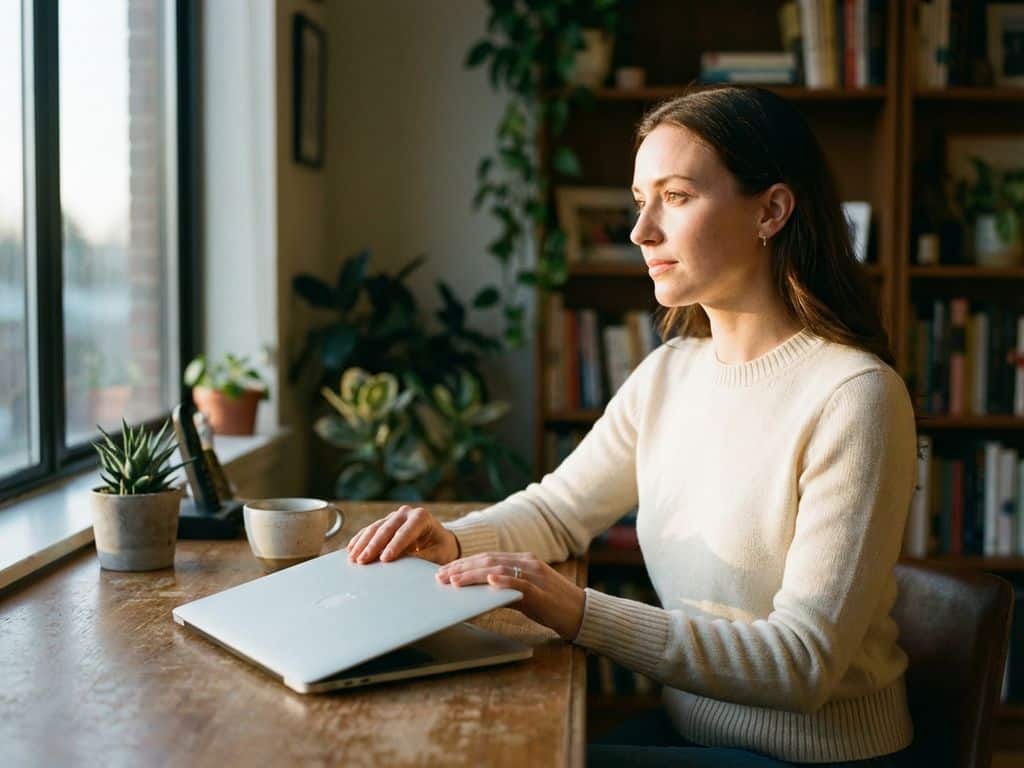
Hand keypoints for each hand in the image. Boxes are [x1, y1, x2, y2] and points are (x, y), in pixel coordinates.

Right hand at [347, 505, 460, 565]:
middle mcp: (406, 513)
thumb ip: (423, 556)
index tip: (384, 559)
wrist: (440, 540)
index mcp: (422, 517)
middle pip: (387, 529)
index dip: (394, 545)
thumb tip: (406, 562)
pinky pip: (370, 530)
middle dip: (373, 546)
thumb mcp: (438, 554)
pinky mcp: (385, 522)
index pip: (405, 532)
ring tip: (353, 558)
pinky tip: (351, 549)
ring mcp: (394, 516)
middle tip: (363, 561)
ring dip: (363, 543)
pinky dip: (360, 539)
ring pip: (375, 528)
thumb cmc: (441, 548)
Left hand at [436, 552, 585, 641]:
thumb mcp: (525, 592)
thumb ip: (505, 587)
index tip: (445, 569)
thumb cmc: (551, 604)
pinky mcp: (542, 591)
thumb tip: (479, 590)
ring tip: (454, 580)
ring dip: (473, 574)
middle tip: (441, 576)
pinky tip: (489, 580)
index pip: (488, 557)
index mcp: (523, 560)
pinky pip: (520, 583)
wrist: (580, 613)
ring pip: (499, 569)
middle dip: (462, 568)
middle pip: (488, 560)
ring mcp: (535, 575)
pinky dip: (504, 580)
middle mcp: (528, 563)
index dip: (465, 562)